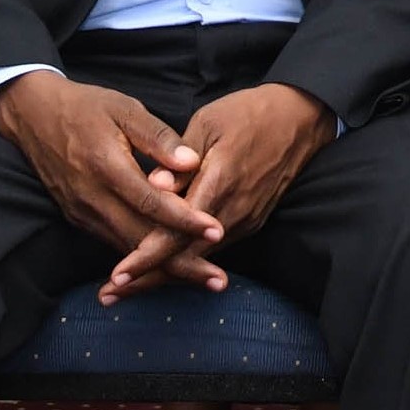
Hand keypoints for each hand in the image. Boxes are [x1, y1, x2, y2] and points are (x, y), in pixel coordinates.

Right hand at [0, 73, 221, 284]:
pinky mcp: (79, 218)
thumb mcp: (124, 108)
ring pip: (128, 249)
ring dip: (165, 268)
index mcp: (107, 166)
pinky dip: (143, 259)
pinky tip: (169, 267)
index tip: (217, 230)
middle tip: (218, 280)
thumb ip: (158, 137)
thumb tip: (191, 162)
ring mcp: (83, 212)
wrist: (33, 116)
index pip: (151, 202)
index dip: (185, 220)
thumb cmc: (86, 107)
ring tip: (202, 279)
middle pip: (141, 240)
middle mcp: (93, 197)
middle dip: (181, 263)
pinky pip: (115, 243)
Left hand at [105, 83, 330, 300]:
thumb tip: (153, 186)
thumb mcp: (209, 123)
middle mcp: (234, 211)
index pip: (178, 232)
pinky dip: (186, 261)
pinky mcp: (250, 221)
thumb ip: (180, 160)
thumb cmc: (248, 114)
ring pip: (199, 258)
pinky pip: (212, 248)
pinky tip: (161, 267)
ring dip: (164, 274)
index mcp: (220, 182)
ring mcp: (245, 220)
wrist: (300, 119)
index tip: (117, 275)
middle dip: (147, 279)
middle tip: (109, 295)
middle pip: (185, 257)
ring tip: (126, 287)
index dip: (147, 257)